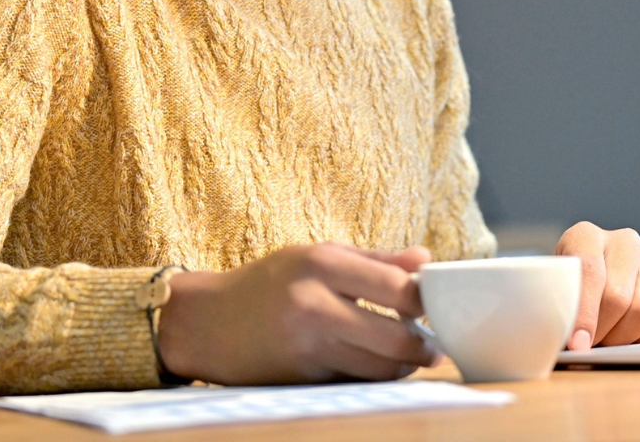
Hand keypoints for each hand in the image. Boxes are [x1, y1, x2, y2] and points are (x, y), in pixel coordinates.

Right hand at [157, 242, 440, 384]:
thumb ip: (376, 260)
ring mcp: (307, 347)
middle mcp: (314, 305)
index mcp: (322, 263)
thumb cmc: (271, 282)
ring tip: (406, 354)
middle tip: (430, 343)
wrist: (208, 322)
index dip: (423, 300)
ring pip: (379, 369)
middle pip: (395, 340)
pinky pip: (354, 383)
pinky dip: (371, 378)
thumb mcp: (318, 255)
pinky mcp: (302, 379)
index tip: (430, 302)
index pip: (397, 288)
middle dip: (422, 346)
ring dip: (402, 366)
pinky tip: (372, 365)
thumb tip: (426, 260)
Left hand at [555, 222, 639, 349]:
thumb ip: (559, 305)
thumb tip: (573, 343)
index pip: (590, 270)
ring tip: (606, 340)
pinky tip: (628, 337)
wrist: (588, 285)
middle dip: (602, 329)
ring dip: (624, 337)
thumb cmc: (566, 289)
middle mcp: (624, 242)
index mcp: (586, 235)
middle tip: (589, 346)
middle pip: (619, 295)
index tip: (578, 344)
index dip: (584, 312)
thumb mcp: (554, 288)